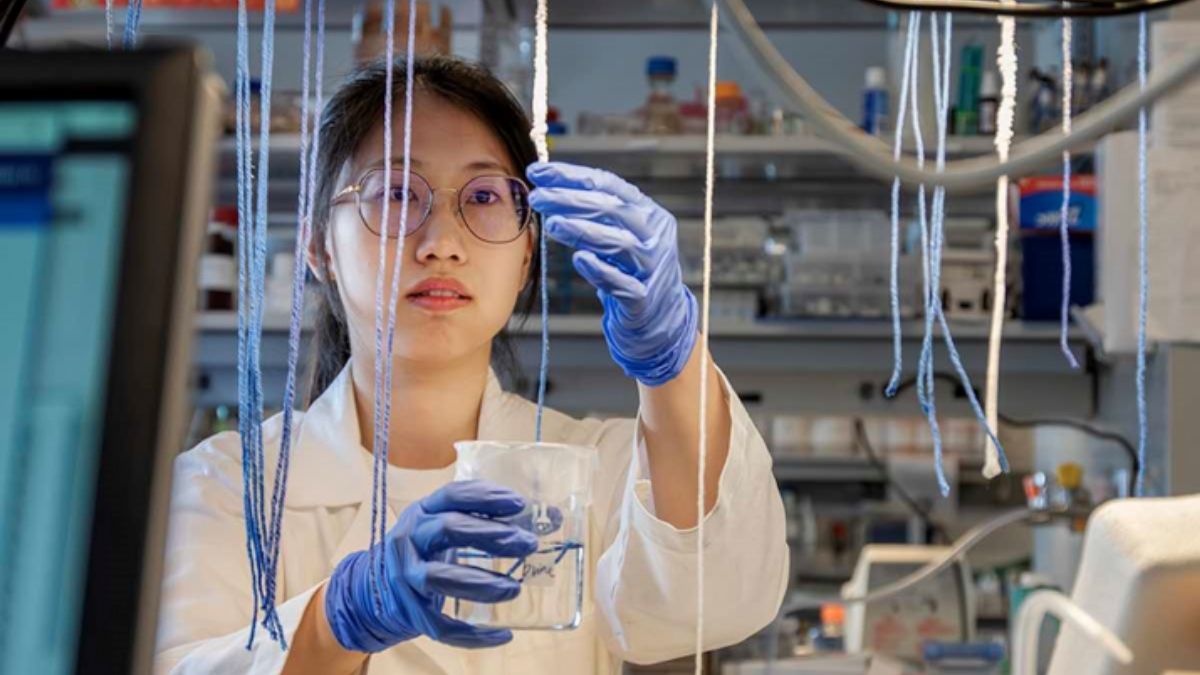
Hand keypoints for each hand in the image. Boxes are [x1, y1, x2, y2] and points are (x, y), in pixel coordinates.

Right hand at [323, 480, 537, 651]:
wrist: (376, 589)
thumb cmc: (426, 550)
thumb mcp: (446, 527)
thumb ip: (487, 520)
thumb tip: (549, 516)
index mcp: (421, 512)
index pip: (452, 496)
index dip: (485, 497)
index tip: (518, 504)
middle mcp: (409, 540)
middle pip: (449, 530)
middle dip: (492, 535)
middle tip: (528, 544)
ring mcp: (406, 577)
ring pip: (442, 578)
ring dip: (482, 582)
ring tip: (514, 588)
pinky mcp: (410, 611)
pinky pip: (442, 625)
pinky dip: (474, 634)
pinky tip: (504, 634)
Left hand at [527, 162, 697, 386]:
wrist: (660, 316)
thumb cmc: (630, 270)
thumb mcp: (616, 234)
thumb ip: (593, 214)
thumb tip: (548, 188)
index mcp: (646, 211)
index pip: (608, 185)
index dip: (571, 176)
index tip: (538, 172)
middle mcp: (653, 234)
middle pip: (612, 209)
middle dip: (570, 199)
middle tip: (538, 197)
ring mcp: (652, 266)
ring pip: (618, 243)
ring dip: (583, 231)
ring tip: (552, 224)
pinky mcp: (645, 298)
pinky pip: (622, 283)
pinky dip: (601, 270)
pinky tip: (579, 259)